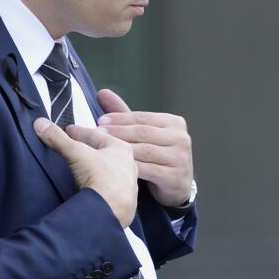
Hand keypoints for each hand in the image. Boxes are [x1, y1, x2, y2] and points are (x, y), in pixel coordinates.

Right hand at [34, 117, 137, 226]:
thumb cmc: (101, 177)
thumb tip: (42, 124)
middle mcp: (129, 165)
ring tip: (84, 168)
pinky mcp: (125, 202)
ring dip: (99, 168)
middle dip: (91, 149)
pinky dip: (102, 186)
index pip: (97, 135)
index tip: (69, 130)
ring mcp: (128, 185)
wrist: (111, 209)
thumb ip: (58, 138)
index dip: (80, 131)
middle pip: (106, 153)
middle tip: (77, 147)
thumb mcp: (75, 152)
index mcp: (121, 148)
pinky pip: (112, 189)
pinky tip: (94, 188)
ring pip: (111, 171)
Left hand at [97, 89, 194, 207]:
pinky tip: (116, 167)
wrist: (178, 186)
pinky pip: (149, 170)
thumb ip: (125, 115)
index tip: (100, 120)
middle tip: (97, 133)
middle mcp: (181, 138)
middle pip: (144, 132)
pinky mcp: (175, 177)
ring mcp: (180, 158)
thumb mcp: (145, 134)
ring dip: (122, 149)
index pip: (143, 118)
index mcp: (174, 123)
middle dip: (118, 132)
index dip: (120, 118)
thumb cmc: (158, 156)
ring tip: (103, 149)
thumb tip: (102, 93)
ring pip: (145, 151)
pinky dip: (132, 167)